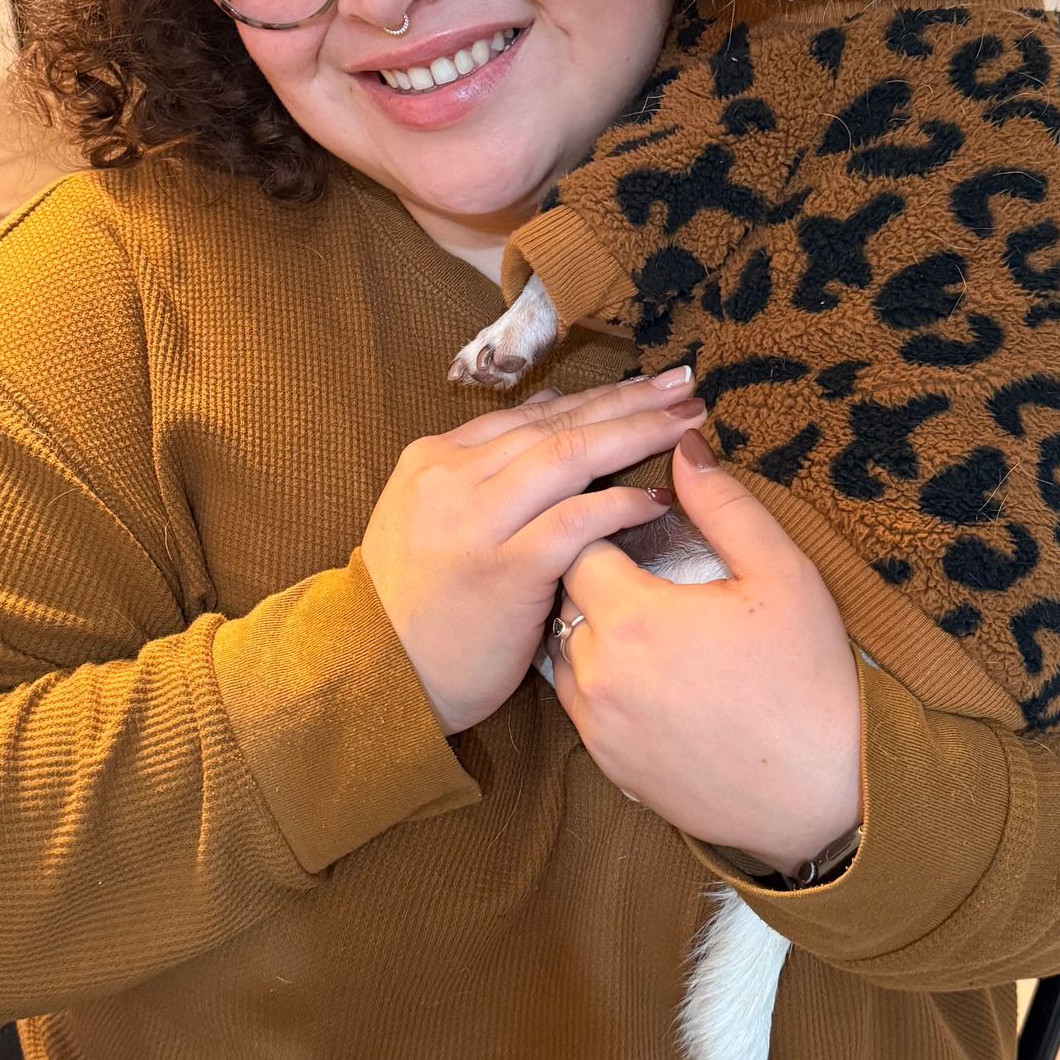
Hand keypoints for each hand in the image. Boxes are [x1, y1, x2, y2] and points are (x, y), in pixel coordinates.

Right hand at [362, 373, 703, 733]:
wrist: (372, 675)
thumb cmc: (417, 605)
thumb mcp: (432, 517)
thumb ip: (487, 463)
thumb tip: (551, 407)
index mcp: (435, 459)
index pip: (533, 414)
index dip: (598, 396)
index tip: (648, 386)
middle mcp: (453, 479)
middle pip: (559, 425)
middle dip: (630, 401)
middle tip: (684, 385)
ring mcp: (476, 522)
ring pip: (570, 458)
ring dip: (636, 435)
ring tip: (687, 423)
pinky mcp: (503, 569)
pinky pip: (575, 522)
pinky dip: (620, 505)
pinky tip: (658, 499)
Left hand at [550, 432, 862, 872]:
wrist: (824, 796)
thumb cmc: (810, 681)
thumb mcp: (782, 575)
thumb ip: (724, 505)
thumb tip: (683, 449)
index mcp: (632, 618)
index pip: (578, 541)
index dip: (603, 518)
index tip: (635, 516)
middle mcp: (596, 673)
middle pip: (564, 597)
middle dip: (593, 571)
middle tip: (641, 564)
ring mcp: (597, 726)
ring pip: (565, 653)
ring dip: (591, 630)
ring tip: (644, 620)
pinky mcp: (607, 767)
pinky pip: (581, 705)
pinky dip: (602, 681)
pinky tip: (650, 675)